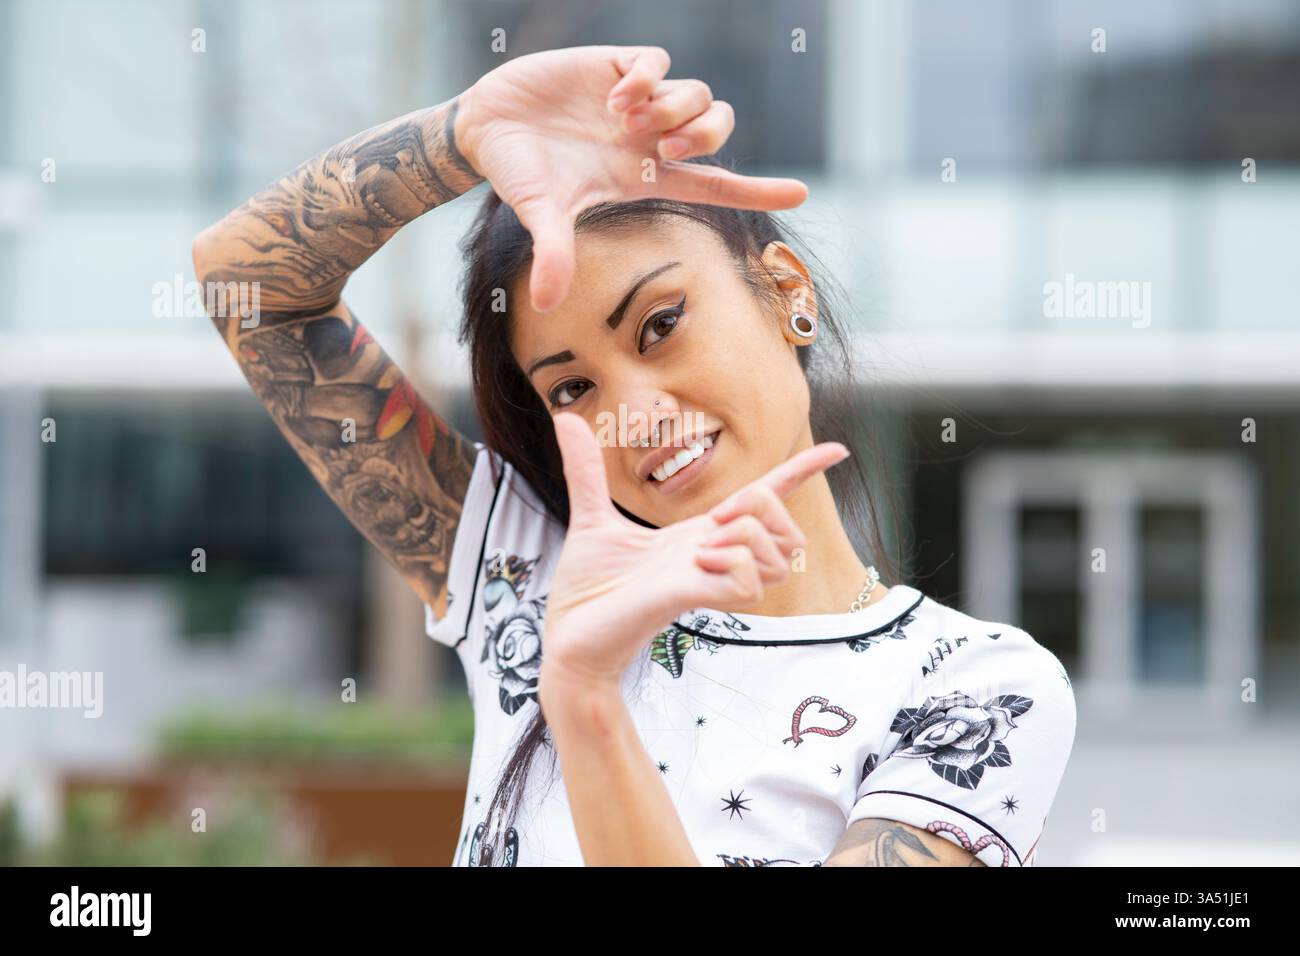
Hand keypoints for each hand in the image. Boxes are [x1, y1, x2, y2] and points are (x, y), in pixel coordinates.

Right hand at [452, 45, 808, 311]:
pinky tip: (617, 96)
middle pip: (717, 130)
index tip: (801, 192)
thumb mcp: (540, 215)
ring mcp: (639, 102)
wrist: (485, 128)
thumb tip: (545, 304)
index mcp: (645, 178)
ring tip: (627, 120)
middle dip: (707, 136)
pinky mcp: (617, 66)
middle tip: (668, 145)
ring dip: (673, 107)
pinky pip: (657, 61)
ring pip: (696, 93)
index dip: (757, 189)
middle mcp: (651, 140)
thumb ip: (554, 253)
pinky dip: (647, 76)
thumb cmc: (519, 175)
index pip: (714, 185)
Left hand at [539, 412, 848, 690]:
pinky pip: (747, 578)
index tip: (838, 450)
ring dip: (745, 536)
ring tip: (700, 548)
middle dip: (770, 505)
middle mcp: (713, 558)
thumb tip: (566, 419)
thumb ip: (586, 470)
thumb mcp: (589, 517)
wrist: (567, 638)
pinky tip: (695, 566)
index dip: (800, 472)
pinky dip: (730, 564)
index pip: (764, 500)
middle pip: (785, 527)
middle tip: (716, 520)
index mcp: (697, 536)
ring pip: (774, 552)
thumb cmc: (586, 592)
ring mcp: (710, 580)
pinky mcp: (696, 600)